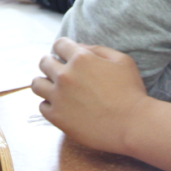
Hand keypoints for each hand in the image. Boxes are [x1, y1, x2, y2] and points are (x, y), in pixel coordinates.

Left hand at [31, 38, 148, 155]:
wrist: (133, 125)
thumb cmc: (131, 92)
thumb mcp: (122, 61)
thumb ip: (97, 49)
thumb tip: (78, 47)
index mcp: (81, 58)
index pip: (59, 44)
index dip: (63, 49)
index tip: (66, 56)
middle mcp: (65, 75)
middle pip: (44, 62)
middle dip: (52, 64)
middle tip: (61, 73)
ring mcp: (59, 97)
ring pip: (36, 84)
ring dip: (45, 83)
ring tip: (56, 88)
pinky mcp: (57, 117)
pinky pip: (42, 106)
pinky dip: (49, 105)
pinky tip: (61, 106)